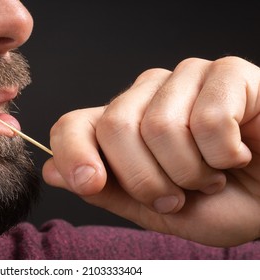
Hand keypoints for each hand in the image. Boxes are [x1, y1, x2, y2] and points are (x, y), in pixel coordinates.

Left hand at [42, 56, 259, 246]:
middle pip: (115, 128)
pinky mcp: (225, 73)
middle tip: (178, 193)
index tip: (92, 182)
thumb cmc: (220, 203)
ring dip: (192, 172)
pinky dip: (226, 154)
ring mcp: (184, 79)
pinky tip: (237, 152)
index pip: (72, 125)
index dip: (73, 154)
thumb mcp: (155, 211)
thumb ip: (106, 192)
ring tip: (211, 173)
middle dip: (149, 180)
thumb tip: (52, 170)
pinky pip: (209, 119)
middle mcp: (146, 96)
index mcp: (123, 126)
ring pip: (161, 126)